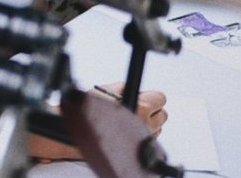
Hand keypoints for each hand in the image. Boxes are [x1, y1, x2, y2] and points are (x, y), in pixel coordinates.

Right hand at [25, 88, 167, 160]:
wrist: (77, 134)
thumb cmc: (88, 112)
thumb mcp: (105, 90)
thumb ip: (125, 88)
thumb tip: (135, 88)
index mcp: (141, 107)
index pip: (160, 98)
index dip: (151, 96)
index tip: (145, 97)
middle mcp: (147, 125)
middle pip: (163, 115)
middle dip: (152, 110)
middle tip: (137, 107)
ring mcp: (144, 139)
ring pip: (158, 128)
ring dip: (148, 123)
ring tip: (129, 120)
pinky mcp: (139, 151)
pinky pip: (148, 140)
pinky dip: (141, 134)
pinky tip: (127, 131)